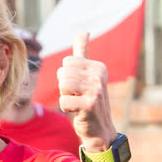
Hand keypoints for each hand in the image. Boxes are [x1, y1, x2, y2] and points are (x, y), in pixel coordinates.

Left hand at [56, 32, 116, 152]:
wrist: (100, 131)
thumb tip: (84, 31)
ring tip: (77, 103)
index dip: (68, 76)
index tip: (80, 87)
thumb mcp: (89, 75)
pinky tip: (78, 112)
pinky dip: (66, 109)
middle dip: (65, 87)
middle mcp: (100, 76)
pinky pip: (63, 100)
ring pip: (62, 85)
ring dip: (65, 97)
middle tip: (78, 97)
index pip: (67, 61)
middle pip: (63, 72)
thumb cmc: (90, 101)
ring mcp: (96, 90)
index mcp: (99, 67)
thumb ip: (83, 52)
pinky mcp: (89, 105)